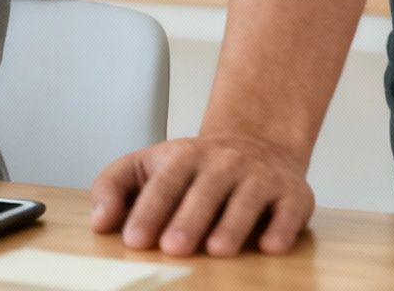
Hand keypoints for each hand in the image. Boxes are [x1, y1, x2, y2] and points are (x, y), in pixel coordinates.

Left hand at [91, 134, 314, 255]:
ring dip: (232, 226)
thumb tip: (99, 223)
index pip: (162, 183)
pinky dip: (281, 228)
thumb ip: (113, 187)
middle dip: (188, 221)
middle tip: (172, 248)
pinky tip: (270, 246)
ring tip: (217, 251)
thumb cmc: (191, 168)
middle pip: (203, 192)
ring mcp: (260, 177)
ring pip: (246, 201)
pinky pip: (289, 211)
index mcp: (182, 156)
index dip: (148, 211)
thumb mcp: (147, 165)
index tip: (133, 239)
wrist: (256, 143)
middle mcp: (223, 163)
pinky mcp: (294, 194)